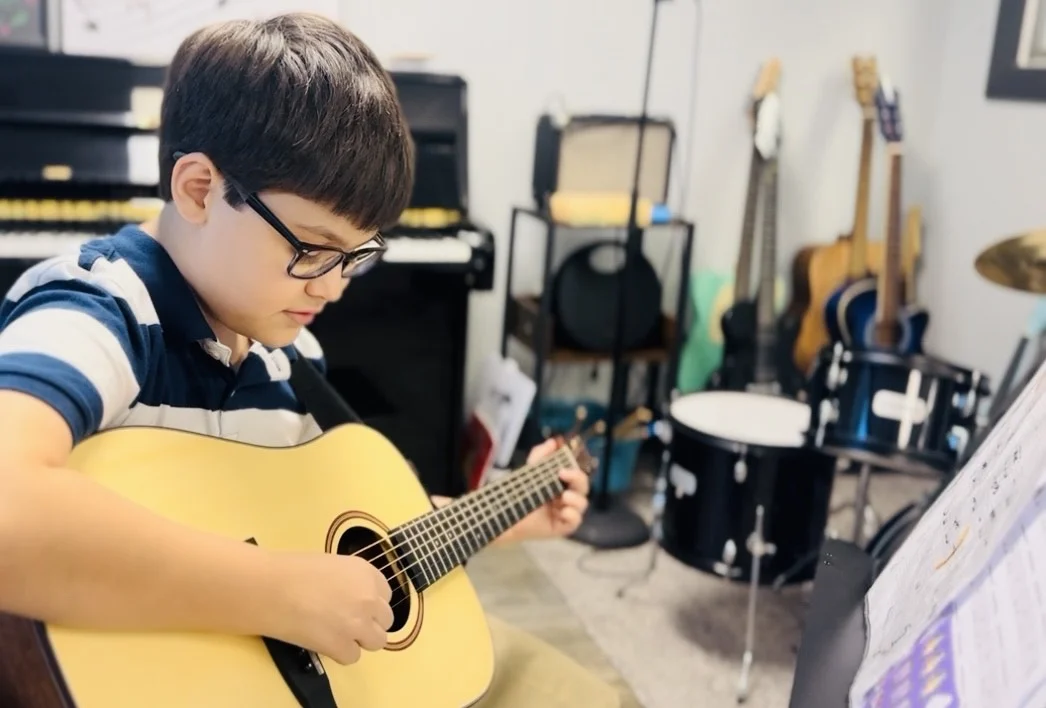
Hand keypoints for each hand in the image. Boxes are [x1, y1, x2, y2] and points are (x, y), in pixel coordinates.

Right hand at [274, 552, 393, 664]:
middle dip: (369, 621)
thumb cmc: (292, 570)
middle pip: (385, 620)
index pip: (385, 595)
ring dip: (360, 639)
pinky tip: (324, 642)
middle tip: (347, 621)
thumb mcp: (332, 565)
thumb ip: (349, 581)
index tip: (356, 604)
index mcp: (367, 573)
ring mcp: (358, 624)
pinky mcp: (341, 646)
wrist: (269, 589)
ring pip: (377, 641)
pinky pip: (352, 657)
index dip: (371, 602)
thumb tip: (349, 595)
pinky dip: (340, 652)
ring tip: (338, 634)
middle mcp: (369, 598)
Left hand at [500, 438, 589, 542]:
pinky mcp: (562, 526)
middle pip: (583, 487)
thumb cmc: (519, 492)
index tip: (562, 467)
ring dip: (576, 498)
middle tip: (563, 474)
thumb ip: (540, 455)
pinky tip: (564, 511)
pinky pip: (575, 521)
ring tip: (563, 496)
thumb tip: (553, 441)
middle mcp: (566, 498)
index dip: (575, 469)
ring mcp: (565, 513)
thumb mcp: (530, 471)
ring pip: (582, 504)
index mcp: (562, 484)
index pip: (576, 475)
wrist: (506, 513)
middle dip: (578, 478)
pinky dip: (573, 515)